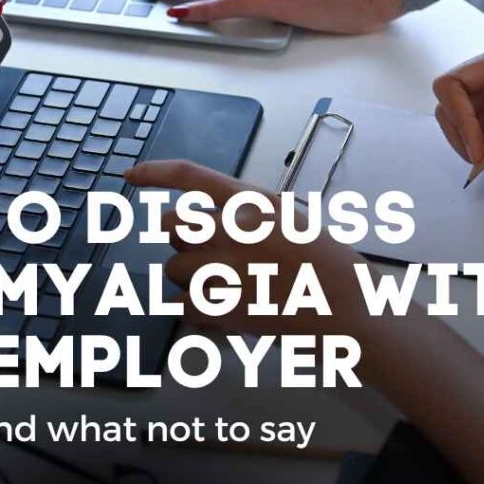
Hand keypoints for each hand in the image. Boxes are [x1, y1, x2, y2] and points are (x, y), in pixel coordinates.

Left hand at [125, 160, 367, 336]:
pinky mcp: (223, 307)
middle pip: (171, 226)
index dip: (155, 172)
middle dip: (180, 240)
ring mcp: (225, 268)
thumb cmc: (328, 264)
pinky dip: (196, 311)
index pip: (189, 176)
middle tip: (204, 253)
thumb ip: (246, 215)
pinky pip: (182, 305)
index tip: (132, 175)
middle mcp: (233, 229)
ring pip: (174, 269)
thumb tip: (209, 220)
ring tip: (228, 288)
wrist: (351, 310)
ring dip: (190, 279)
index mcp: (251, 202)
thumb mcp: (288, 218)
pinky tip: (223, 311)